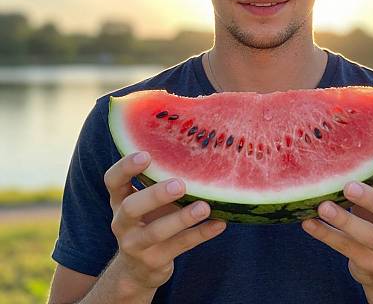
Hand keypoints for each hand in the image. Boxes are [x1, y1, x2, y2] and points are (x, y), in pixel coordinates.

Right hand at [104, 151, 225, 289]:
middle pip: (132, 207)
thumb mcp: (145, 200)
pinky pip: (180, 246)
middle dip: (155, 195)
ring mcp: (136, 245)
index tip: (146, 155)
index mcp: (119, 200)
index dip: (126, 167)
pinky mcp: (154, 262)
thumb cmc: (148, 219)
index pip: (112, 181)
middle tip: (180, 184)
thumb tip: (194, 143)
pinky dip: (201, 233)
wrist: (137, 269)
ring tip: (205, 207)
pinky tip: (220, 223)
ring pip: (156, 232)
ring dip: (182, 218)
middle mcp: (122, 222)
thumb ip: (157, 179)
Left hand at [302, 163, 372, 288]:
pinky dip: (325, 234)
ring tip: (322, 207)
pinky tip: (308, 222)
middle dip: (372, 200)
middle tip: (349, 187)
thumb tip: (335, 150)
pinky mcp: (370, 265)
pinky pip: (346, 248)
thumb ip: (370, 182)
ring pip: (369, 236)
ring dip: (344, 220)